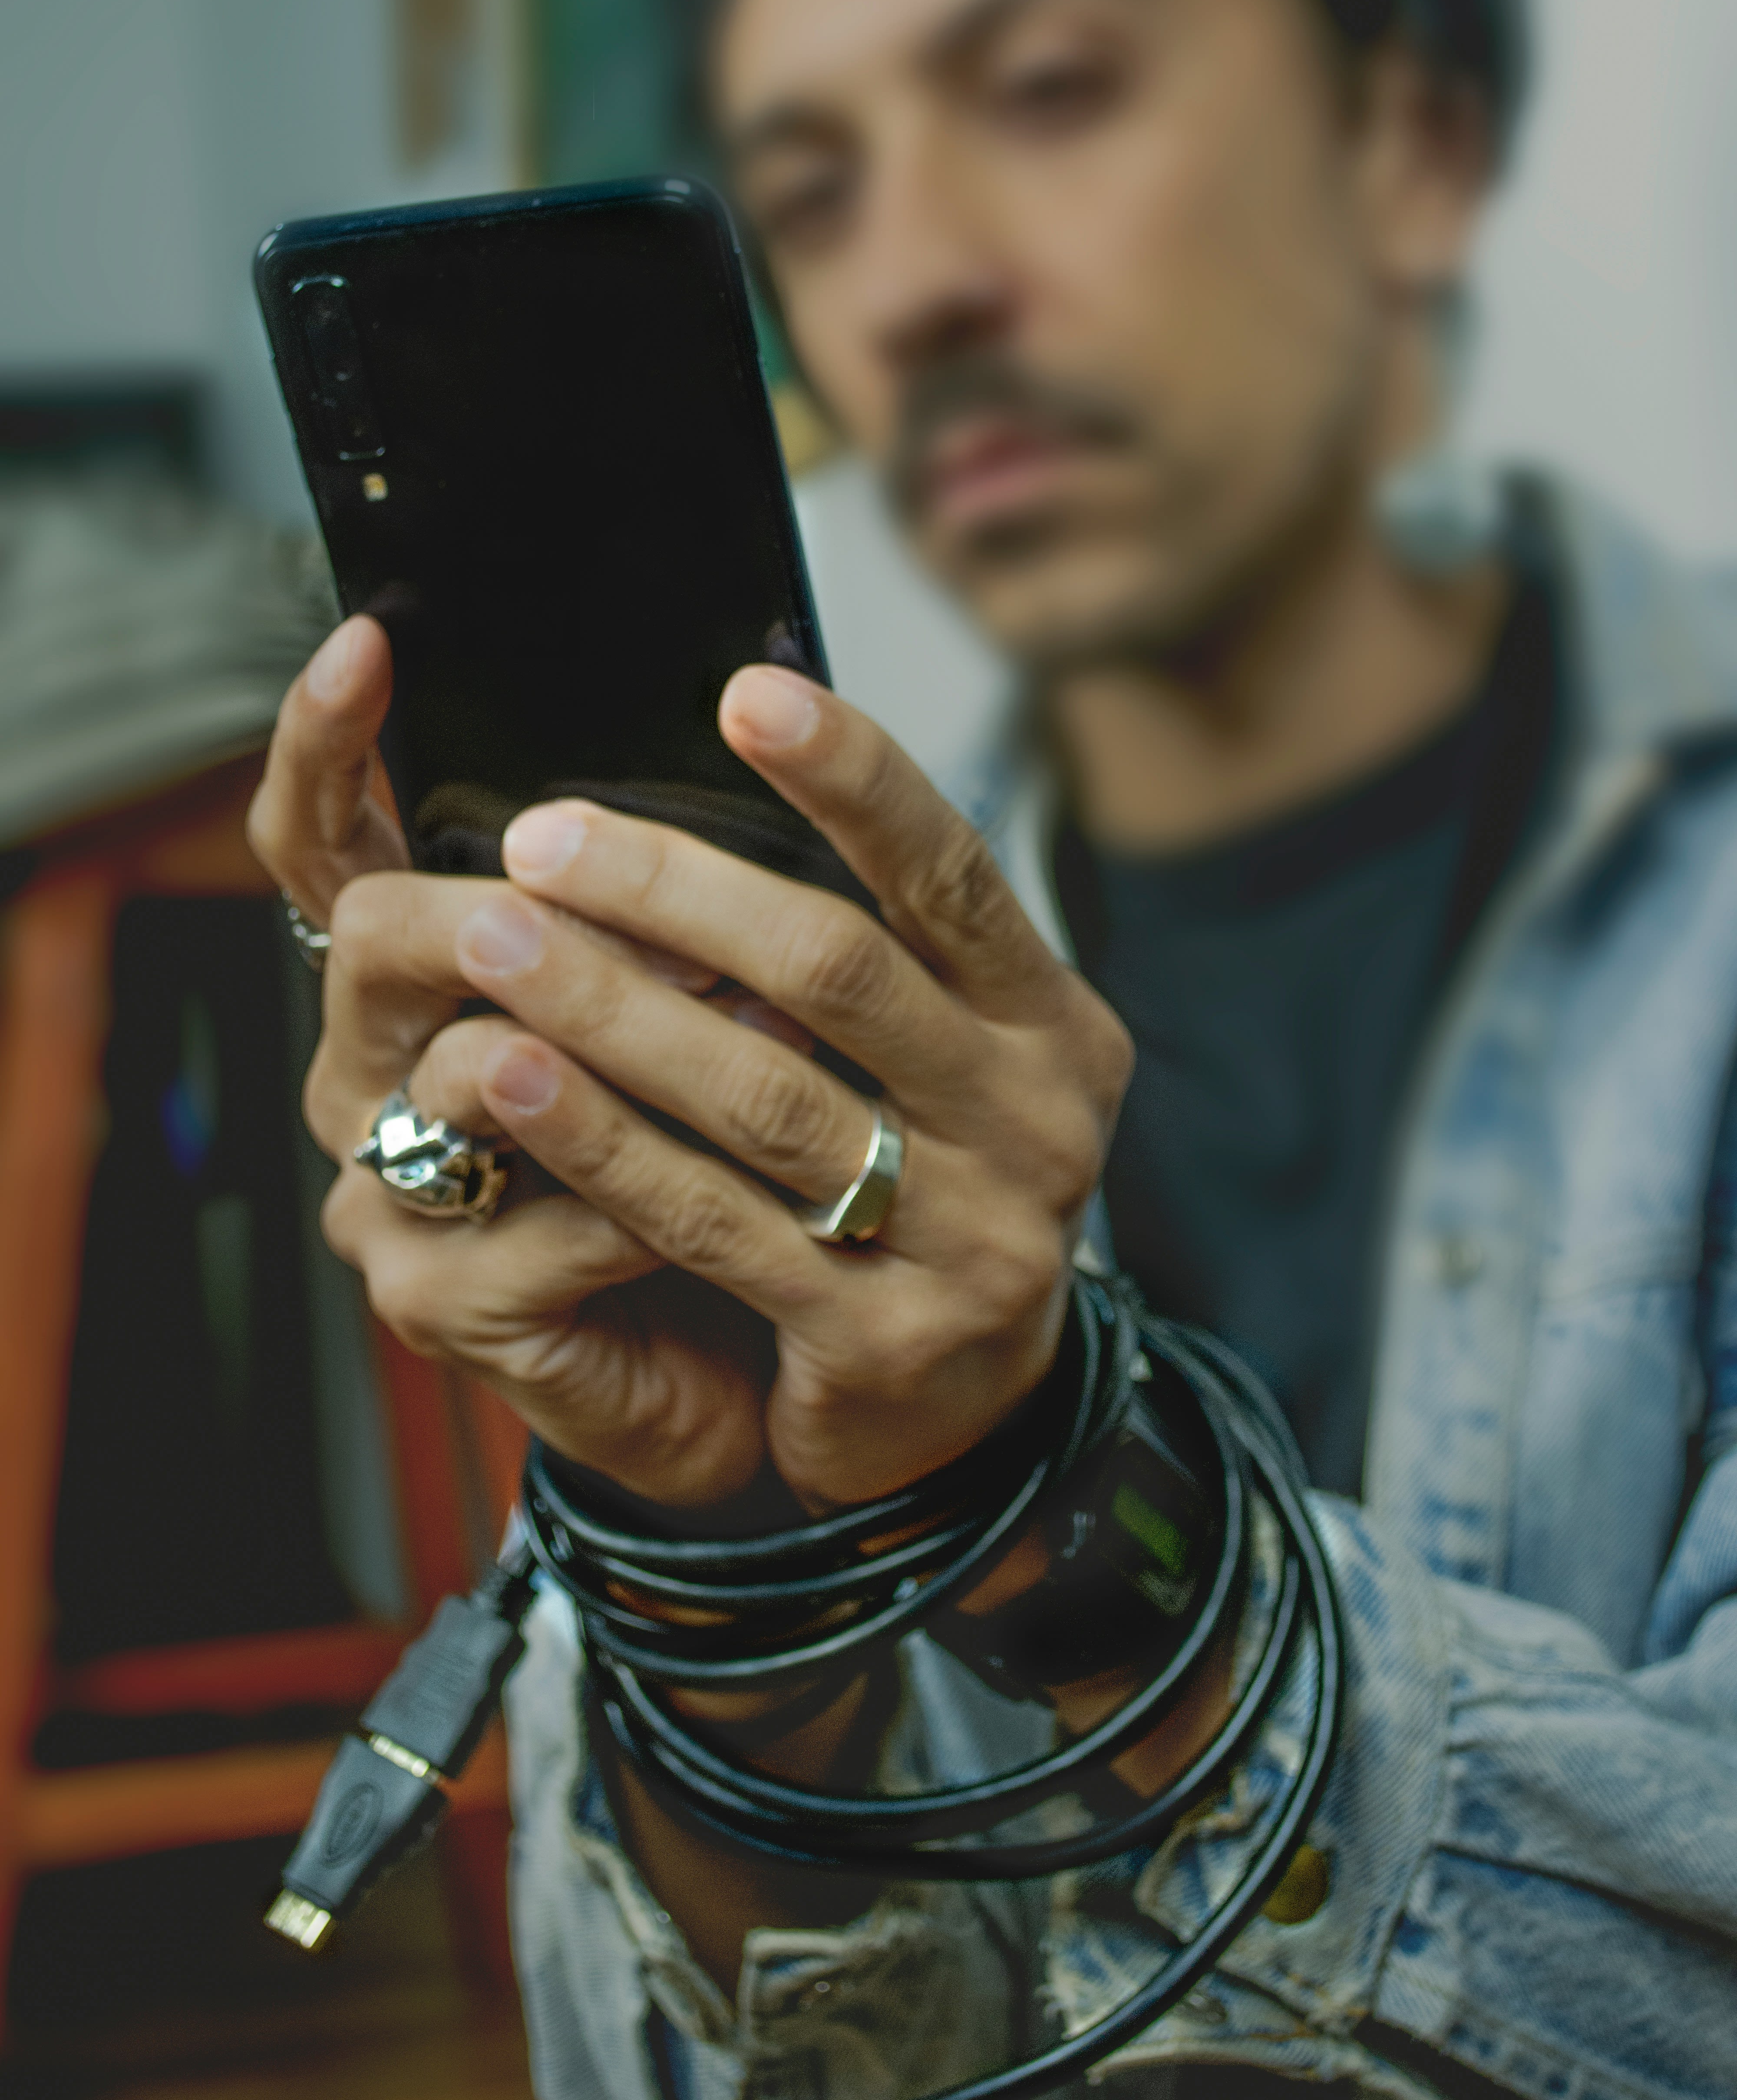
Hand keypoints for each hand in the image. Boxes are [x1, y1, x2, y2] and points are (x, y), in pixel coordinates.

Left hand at [249, 620, 1132, 1510]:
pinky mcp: (881, 1339)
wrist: (967, 1406)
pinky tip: (517, 1081)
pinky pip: (714, 1222)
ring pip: (764, 1098)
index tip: (746, 693)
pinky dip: (605, 1145)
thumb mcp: (946, 1054)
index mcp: (1053, 1028)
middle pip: (841, 974)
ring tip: (495, 936)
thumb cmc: (925, 1178)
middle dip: (680, 892)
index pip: (952, 875)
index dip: (854, 779)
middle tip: (544, 835)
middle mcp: (1037, 1125)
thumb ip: (883, 943)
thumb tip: (751, 757)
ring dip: (613, 1009)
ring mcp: (972, 1241)